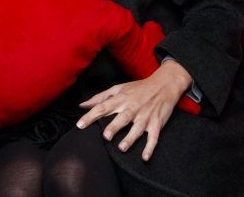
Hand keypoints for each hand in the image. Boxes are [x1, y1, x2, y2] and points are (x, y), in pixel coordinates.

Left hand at [75, 59, 193, 161]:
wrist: (164, 85)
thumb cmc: (138, 88)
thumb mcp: (119, 88)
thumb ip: (100, 97)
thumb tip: (82, 105)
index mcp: (121, 99)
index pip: (103, 107)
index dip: (91, 116)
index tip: (80, 125)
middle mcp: (133, 108)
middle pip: (122, 118)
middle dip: (114, 127)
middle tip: (106, 136)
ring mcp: (145, 116)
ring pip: (137, 129)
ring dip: (130, 138)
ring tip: (122, 148)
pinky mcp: (157, 123)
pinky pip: (153, 137)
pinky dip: (150, 147)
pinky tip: (144, 157)